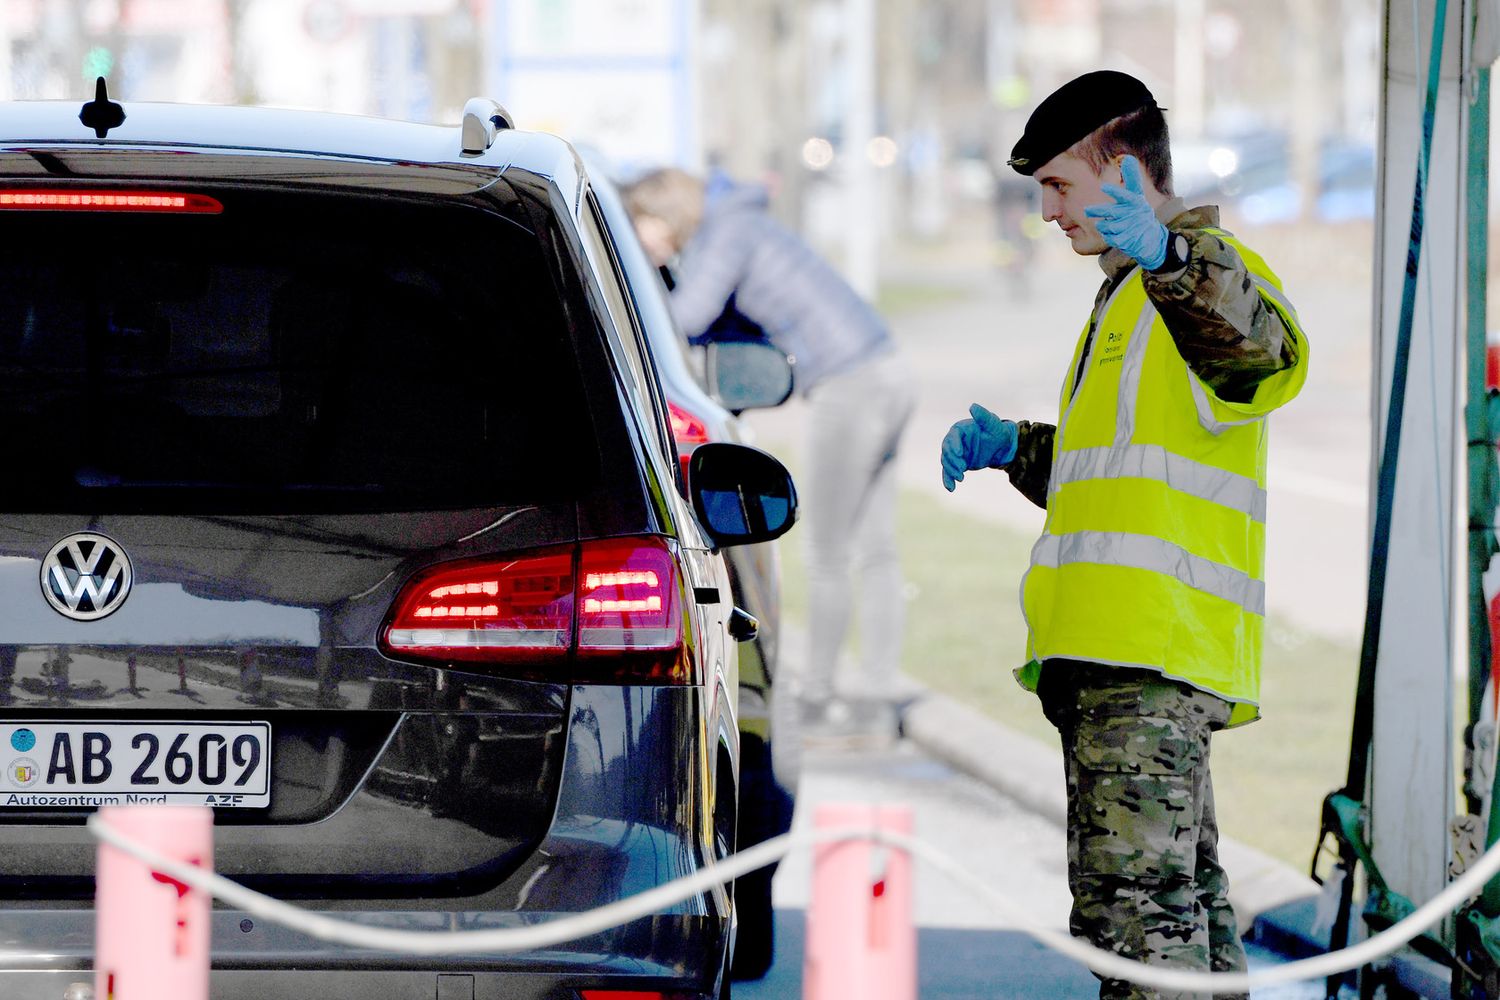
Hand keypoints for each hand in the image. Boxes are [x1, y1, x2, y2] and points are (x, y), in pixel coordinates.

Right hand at [940, 404, 1017, 491]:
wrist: (1001, 446)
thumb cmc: (998, 432)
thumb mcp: (993, 424)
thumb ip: (983, 416)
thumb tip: (973, 406)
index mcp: (960, 430)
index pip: (953, 438)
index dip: (954, 446)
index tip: (961, 454)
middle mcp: (954, 441)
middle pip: (947, 451)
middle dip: (952, 461)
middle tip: (962, 469)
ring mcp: (955, 453)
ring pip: (947, 462)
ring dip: (951, 471)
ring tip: (961, 478)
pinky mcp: (957, 463)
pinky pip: (949, 472)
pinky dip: (948, 480)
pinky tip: (951, 488)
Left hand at [1083, 155, 1167, 269]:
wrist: (1151, 238)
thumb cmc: (1140, 212)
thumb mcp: (1137, 195)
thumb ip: (1132, 178)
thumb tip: (1128, 157)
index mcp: (1135, 201)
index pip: (1125, 195)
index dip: (1114, 191)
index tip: (1103, 187)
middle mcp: (1132, 214)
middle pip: (1111, 212)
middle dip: (1098, 211)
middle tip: (1086, 210)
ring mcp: (1128, 228)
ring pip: (1106, 225)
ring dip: (1102, 225)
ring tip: (1105, 224)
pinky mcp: (1124, 241)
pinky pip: (1108, 237)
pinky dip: (1107, 235)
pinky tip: (1112, 234)